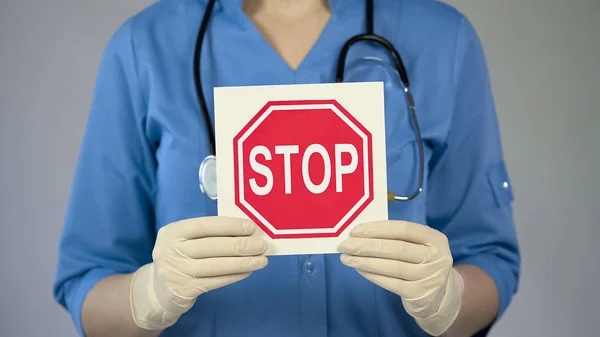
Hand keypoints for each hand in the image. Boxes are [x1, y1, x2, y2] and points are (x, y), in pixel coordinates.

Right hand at [130, 216, 267, 329]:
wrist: (160, 289)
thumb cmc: (181, 257)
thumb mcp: (186, 240)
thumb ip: (209, 233)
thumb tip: (246, 231)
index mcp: (172, 231)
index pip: (205, 225)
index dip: (230, 226)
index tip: (251, 227)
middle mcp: (171, 250)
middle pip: (212, 246)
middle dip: (241, 245)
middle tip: (262, 245)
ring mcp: (176, 271)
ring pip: (216, 265)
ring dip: (243, 262)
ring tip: (261, 260)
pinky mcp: (184, 290)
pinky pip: (216, 281)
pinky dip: (235, 275)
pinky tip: (248, 271)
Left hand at [339, 220, 463, 335]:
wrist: (438, 294)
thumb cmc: (420, 262)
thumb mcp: (416, 245)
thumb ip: (395, 237)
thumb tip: (361, 232)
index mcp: (435, 238)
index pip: (404, 229)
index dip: (378, 229)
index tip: (355, 230)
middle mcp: (436, 257)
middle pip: (396, 248)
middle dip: (367, 245)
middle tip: (345, 245)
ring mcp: (429, 277)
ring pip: (392, 266)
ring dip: (365, 261)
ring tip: (347, 258)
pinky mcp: (419, 294)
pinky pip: (391, 283)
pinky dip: (372, 275)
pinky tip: (359, 269)